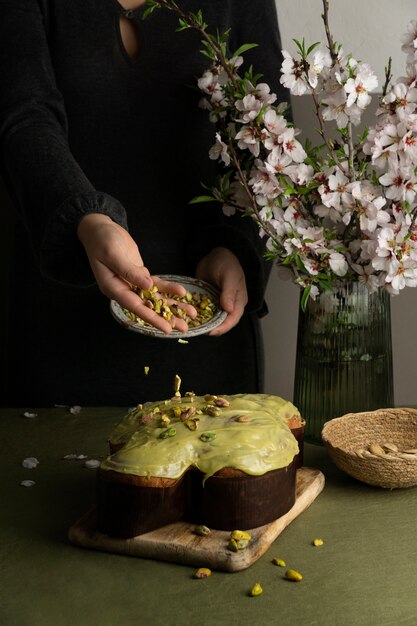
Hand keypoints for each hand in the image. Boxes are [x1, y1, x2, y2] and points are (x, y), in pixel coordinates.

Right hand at [77, 214, 194, 333]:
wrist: (99, 229)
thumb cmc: (101, 240)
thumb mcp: (112, 254)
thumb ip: (129, 271)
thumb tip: (148, 286)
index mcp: (112, 288)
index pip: (135, 306)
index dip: (152, 318)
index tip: (166, 328)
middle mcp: (123, 289)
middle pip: (148, 307)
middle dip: (167, 317)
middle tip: (185, 327)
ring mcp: (132, 283)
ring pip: (155, 298)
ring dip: (173, 305)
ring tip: (190, 314)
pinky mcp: (140, 275)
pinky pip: (156, 285)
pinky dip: (169, 289)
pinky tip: (182, 293)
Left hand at [195, 247, 247, 335]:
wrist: (216, 254)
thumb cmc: (227, 264)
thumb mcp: (229, 276)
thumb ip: (229, 292)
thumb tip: (229, 309)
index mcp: (238, 302)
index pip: (232, 319)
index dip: (223, 327)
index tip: (211, 332)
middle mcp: (228, 305)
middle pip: (221, 322)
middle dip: (211, 328)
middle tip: (198, 331)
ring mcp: (217, 303)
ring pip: (211, 318)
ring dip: (202, 322)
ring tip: (191, 327)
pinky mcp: (207, 299)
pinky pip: (202, 309)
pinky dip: (196, 314)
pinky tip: (186, 317)